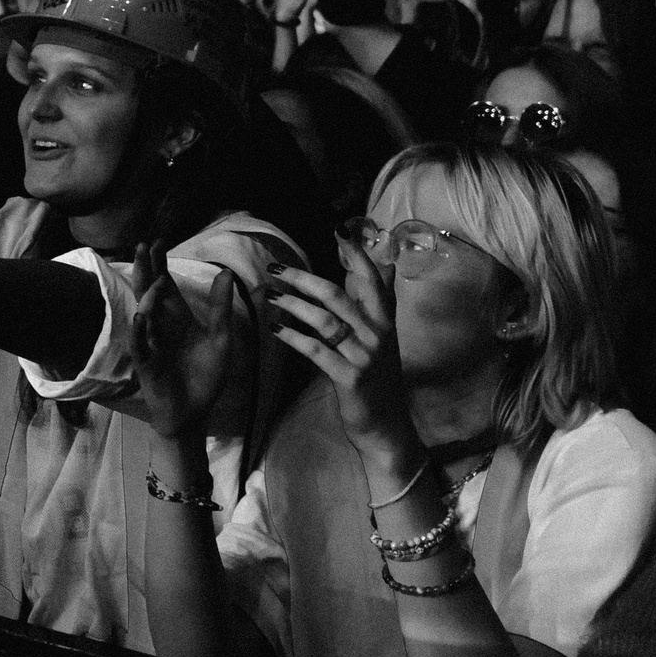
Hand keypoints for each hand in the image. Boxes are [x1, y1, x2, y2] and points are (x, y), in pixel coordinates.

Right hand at [124, 242, 234, 441]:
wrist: (195, 411)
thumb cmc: (205, 375)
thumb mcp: (220, 338)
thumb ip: (220, 307)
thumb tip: (225, 272)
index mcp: (178, 318)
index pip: (165, 285)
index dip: (160, 264)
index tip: (158, 241)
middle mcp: (161, 326)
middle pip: (148, 292)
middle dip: (146, 270)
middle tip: (144, 246)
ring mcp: (151, 343)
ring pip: (143, 314)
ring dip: (147, 297)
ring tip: (157, 281)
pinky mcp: (146, 364)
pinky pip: (140, 344)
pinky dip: (140, 330)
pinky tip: (142, 317)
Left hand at [264, 248, 415, 464]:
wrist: (386, 426)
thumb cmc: (379, 379)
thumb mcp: (383, 339)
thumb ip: (379, 303)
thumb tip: (385, 266)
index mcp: (384, 322)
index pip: (372, 280)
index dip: (356, 254)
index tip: (337, 230)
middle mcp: (377, 335)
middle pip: (337, 296)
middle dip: (304, 278)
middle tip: (275, 268)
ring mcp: (364, 356)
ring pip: (325, 320)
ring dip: (293, 305)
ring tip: (269, 295)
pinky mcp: (350, 378)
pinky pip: (316, 351)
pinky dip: (293, 337)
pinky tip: (275, 329)